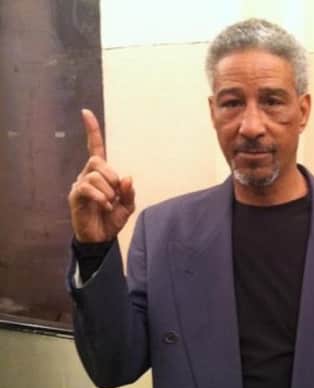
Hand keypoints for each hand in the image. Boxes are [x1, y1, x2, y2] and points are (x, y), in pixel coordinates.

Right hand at [68, 109, 134, 242]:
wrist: (101, 239)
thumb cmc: (112, 220)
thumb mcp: (128, 205)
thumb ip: (129, 191)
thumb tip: (127, 177)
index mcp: (102, 174)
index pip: (95, 148)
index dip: (92, 131)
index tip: (86, 112)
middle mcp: (88, 175)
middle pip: (97, 160)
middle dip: (111, 175)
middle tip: (116, 193)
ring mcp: (80, 185)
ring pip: (94, 174)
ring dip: (108, 190)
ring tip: (110, 204)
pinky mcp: (75, 196)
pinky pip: (87, 187)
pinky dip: (101, 197)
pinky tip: (106, 206)